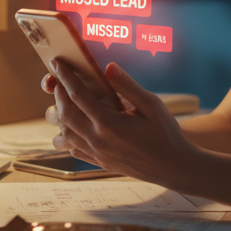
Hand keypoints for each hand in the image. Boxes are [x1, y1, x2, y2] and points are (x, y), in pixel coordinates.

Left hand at [43, 60, 200, 186]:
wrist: (174, 166)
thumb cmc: (166, 133)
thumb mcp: (152, 104)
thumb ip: (127, 86)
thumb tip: (108, 67)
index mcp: (110, 123)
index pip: (77, 95)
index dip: (65, 77)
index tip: (56, 63)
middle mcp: (98, 140)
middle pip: (65, 114)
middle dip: (58, 94)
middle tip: (58, 80)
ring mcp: (97, 154)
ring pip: (65, 134)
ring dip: (60, 116)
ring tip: (63, 101)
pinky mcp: (100, 163)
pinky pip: (73, 149)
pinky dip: (66, 136)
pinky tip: (72, 127)